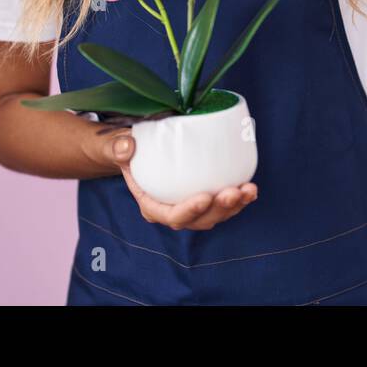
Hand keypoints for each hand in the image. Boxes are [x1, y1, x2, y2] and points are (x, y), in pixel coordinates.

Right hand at [103, 130, 257, 230]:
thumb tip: (127, 147)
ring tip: (249, 190)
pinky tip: (250, 189)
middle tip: (234, 192)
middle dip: (219, 209)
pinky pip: (223, 204)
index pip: (170, 215)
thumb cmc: (128, 151)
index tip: (205, 197)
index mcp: (151, 204)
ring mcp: (190, 207)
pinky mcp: (204, 198)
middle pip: (198, 219)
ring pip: (215, 215)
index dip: (189, 211)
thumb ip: (118, 147)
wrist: (137, 151)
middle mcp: (172, 211)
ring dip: (234, 206)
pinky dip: (238, 199)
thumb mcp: (116, 147)